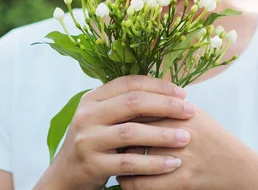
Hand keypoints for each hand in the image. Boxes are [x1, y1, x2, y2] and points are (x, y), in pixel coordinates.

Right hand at [39, 76, 196, 189]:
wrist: (66, 175)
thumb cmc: (96, 141)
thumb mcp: (104, 117)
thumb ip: (128, 104)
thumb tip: (170, 90)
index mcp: (93, 97)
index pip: (130, 83)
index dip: (159, 86)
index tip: (183, 94)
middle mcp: (87, 115)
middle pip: (133, 103)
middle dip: (166, 106)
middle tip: (191, 111)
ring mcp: (87, 139)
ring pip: (131, 132)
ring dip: (163, 135)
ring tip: (186, 138)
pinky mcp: (92, 165)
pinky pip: (129, 163)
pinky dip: (154, 163)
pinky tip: (173, 163)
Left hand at [117, 108, 257, 189]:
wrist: (238, 167)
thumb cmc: (212, 138)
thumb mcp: (195, 114)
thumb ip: (168, 104)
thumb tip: (137, 93)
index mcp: (181, 113)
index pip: (140, 109)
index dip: (121, 115)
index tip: (109, 120)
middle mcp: (180, 133)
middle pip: (133, 132)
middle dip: (115, 138)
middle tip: (104, 140)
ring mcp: (181, 157)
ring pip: (134, 160)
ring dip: (118, 161)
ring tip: (110, 160)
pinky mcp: (183, 181)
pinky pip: (143, 184)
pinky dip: (128, 183)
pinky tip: (123, 180)